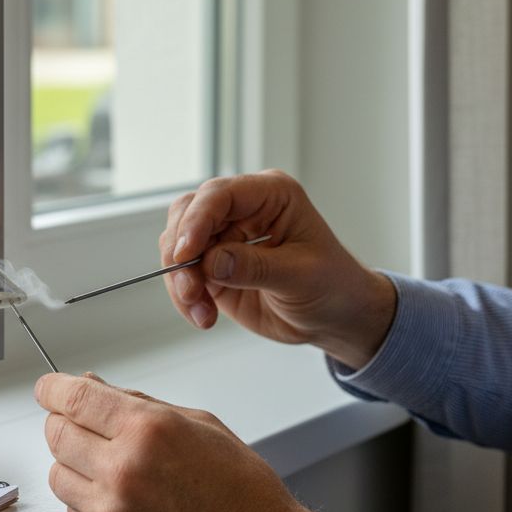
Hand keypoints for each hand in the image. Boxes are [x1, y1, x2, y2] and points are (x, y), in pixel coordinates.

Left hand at [35, 372, 330, 511]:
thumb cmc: (243, 494)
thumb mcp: (201, 426)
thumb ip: (141, 404)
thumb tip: (95, 387)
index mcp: (149, 431)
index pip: (75, 398)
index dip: (53, 389)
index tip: (48, 389)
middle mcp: (124, 471)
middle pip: (57, 434)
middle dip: (63, 424)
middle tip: (80, 426)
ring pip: (58, 476)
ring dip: (74, 466)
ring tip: (111, 469)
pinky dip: (88, 503)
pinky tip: (123, 502)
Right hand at [161, 169, 395, 368]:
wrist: (335, 316)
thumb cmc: (332, 286)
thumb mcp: (301, 276)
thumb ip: (255, 267)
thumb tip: (211, 261)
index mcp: (271, 195)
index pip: (220, 194)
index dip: (196, 220)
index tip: (184, 253)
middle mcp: (243, 210)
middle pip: (188, 213)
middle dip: (180, 251)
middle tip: (189, 288)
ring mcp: (224, 237)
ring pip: (176, 244)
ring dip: (180, 279)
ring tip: (199, 309)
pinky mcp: (213, 266)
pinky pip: (183, 274)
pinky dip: (185, 297)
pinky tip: (203, 316)